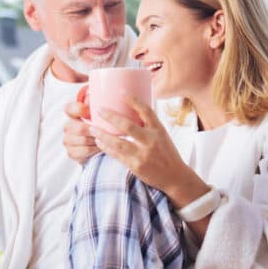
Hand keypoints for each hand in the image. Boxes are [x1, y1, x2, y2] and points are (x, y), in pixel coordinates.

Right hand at [64, 86, 97, 163]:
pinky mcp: (70, 152)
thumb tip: (98, 98)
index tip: (88, 112)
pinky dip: (93, 150)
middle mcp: (68, 127)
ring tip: (103, 140)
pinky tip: (98, 147)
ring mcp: (68, 140)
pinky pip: (83, 151)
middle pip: (79, 128)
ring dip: (95, 141)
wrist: (97, 145)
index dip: (78, 109)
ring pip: (82, 140)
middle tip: (103, 131)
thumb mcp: (100, 114)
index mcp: (73, 115)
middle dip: (94, 131)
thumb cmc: (99, 127)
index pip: (69, 108)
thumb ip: (97, 105)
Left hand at [90, 95, 205, 203]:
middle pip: (128, 126)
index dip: (133, 100)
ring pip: (118, 142)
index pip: (146, 111)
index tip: (121, 92)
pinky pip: (117, 155)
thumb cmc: (166, 153)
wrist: (175, 176)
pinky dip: (106, 148)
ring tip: (92, 128)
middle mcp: (151, 141)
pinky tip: (99, 142)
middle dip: (111, 117)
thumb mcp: (162, 135)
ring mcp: (143, 154)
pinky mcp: (136, 166)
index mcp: (159, 130)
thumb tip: (132, 108)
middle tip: (99, 110)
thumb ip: (148, 124)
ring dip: (103, 135)